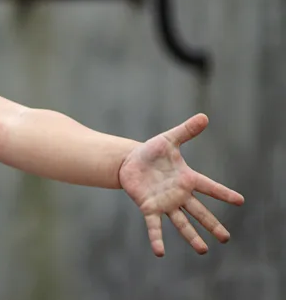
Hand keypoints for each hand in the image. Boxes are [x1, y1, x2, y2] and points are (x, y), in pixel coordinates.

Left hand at [119, 113, 243, 256]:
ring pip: (182, 222)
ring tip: (203, 250)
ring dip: (192, 237)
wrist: (129, 161)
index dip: (223, 193)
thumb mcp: (169, 139)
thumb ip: (186, 131)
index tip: (240, 200)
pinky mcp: (148, 207)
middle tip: (226, 238)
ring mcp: (165, 203)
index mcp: (187, 179)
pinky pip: (154, 225)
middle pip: (200, 212)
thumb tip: (204, 117)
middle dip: (213, 225)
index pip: (209, 187)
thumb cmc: (151, 152)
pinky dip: (157, 238)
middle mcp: (179, 195)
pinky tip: (160, 252)